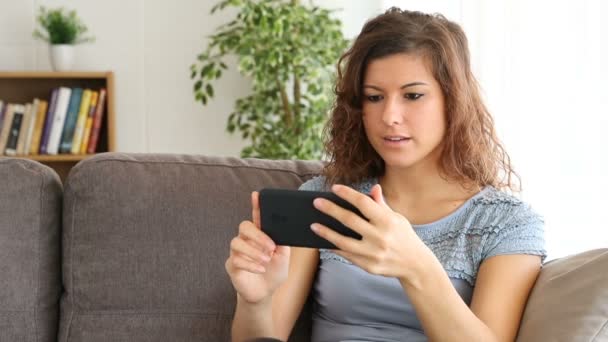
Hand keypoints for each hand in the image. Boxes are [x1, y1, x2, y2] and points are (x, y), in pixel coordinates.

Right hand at [225, 191, 290, 303]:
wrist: (265, 292)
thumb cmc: (274, 271)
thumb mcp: (284, 256)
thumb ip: (282, 242)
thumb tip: (284, 229)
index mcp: (260, 234)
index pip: (257, 216)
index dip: (256, 205)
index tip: (256, 195)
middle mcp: (246, 239)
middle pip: (244, 226)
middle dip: (257, 235)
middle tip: (270, 247)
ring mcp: (237, 252)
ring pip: (237, 243)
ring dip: (254, 252)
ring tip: (266, 261)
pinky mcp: (231, 264)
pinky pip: (235, 259)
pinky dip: (250, 264)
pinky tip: (260, 269)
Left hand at [310, 184, 432, 283]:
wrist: (415, 265)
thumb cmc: (404, 237)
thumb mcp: (397, 218)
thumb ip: (381, 205)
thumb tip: (373, 188)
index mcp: (388, 221)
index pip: (363, 203)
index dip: (347, 194)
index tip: (334, 188)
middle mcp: (380, 237)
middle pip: (349, 220)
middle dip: (331, 210)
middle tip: (316, 203)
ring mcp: (374, 253)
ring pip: (343, 241)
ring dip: (326, 232)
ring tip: (313, 225)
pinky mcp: (369, 266)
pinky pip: (347, 255)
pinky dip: (334, 248)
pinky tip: (324, 241)